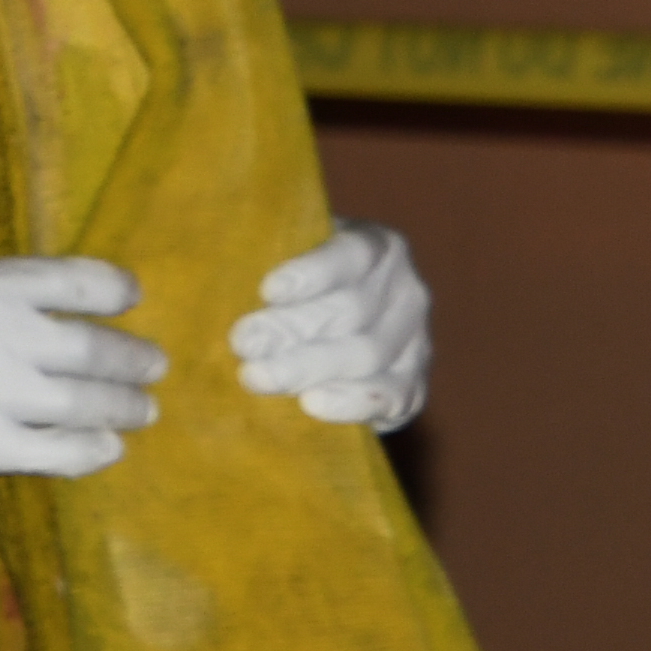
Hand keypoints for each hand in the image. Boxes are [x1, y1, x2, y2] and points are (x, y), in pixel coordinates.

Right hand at [0, 189, 166, 484]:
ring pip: (84, 404)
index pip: (77, 282)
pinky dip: (90, 451)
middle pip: (93, 350)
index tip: (132, 295)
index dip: (115, 289)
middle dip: (134, 358)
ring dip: (123, 407)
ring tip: (142, 409)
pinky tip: (106, 448)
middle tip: (154, 363)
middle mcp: (0, 339)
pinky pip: (55, 453)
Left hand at [228, 218, 431, 431]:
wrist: (343, 337)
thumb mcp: (297, 261)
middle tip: (242, 343)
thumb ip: (277, 271)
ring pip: (365, 354)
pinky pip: (388, 396)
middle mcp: (407, 291)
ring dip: (306, 367)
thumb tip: (234, 298)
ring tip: (257, 376)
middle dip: (291, 327)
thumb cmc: (306, 290)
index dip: (312, 272)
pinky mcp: (415, 386)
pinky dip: (348, 401)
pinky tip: (309, 403)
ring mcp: (417, 341)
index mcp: (381, 247)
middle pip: (351, 309)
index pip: (351, 254)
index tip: (267, 290)